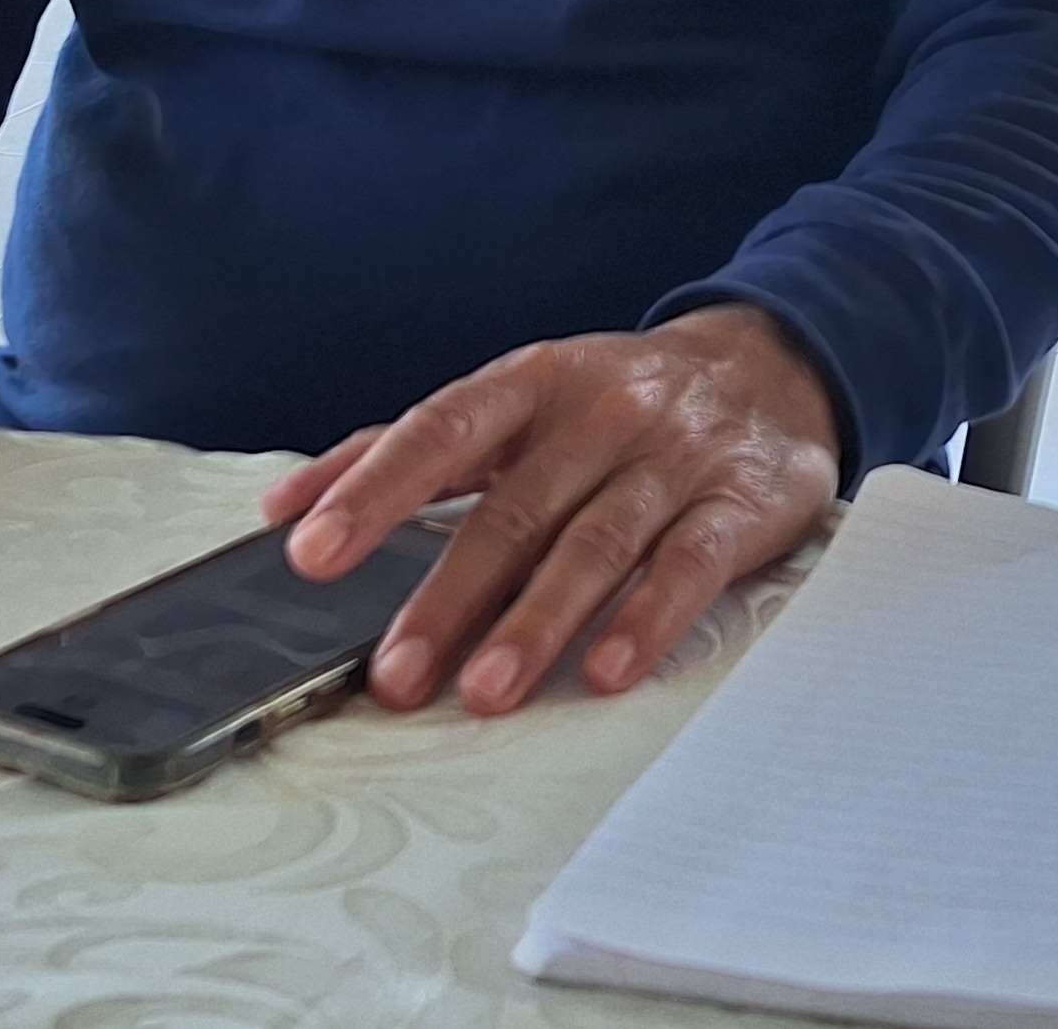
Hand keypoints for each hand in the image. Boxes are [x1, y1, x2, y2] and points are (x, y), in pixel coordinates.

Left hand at [259, 305, 839, 717]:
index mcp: (532, 383)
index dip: (374, 489)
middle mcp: (600, 412)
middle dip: (448, 596)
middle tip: (395, 674)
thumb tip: (284, 504)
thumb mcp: (517, 402)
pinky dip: (648, 617)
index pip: (441, 430)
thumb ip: (407, 452)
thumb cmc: (613, 403)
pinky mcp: (742, 501)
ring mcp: (673, 457)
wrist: (772, 367)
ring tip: (484, 691)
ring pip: (596, 543)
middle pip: (515, 509)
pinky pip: (691, 563)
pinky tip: (607, 671)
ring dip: (537, 621)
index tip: (312, 551)